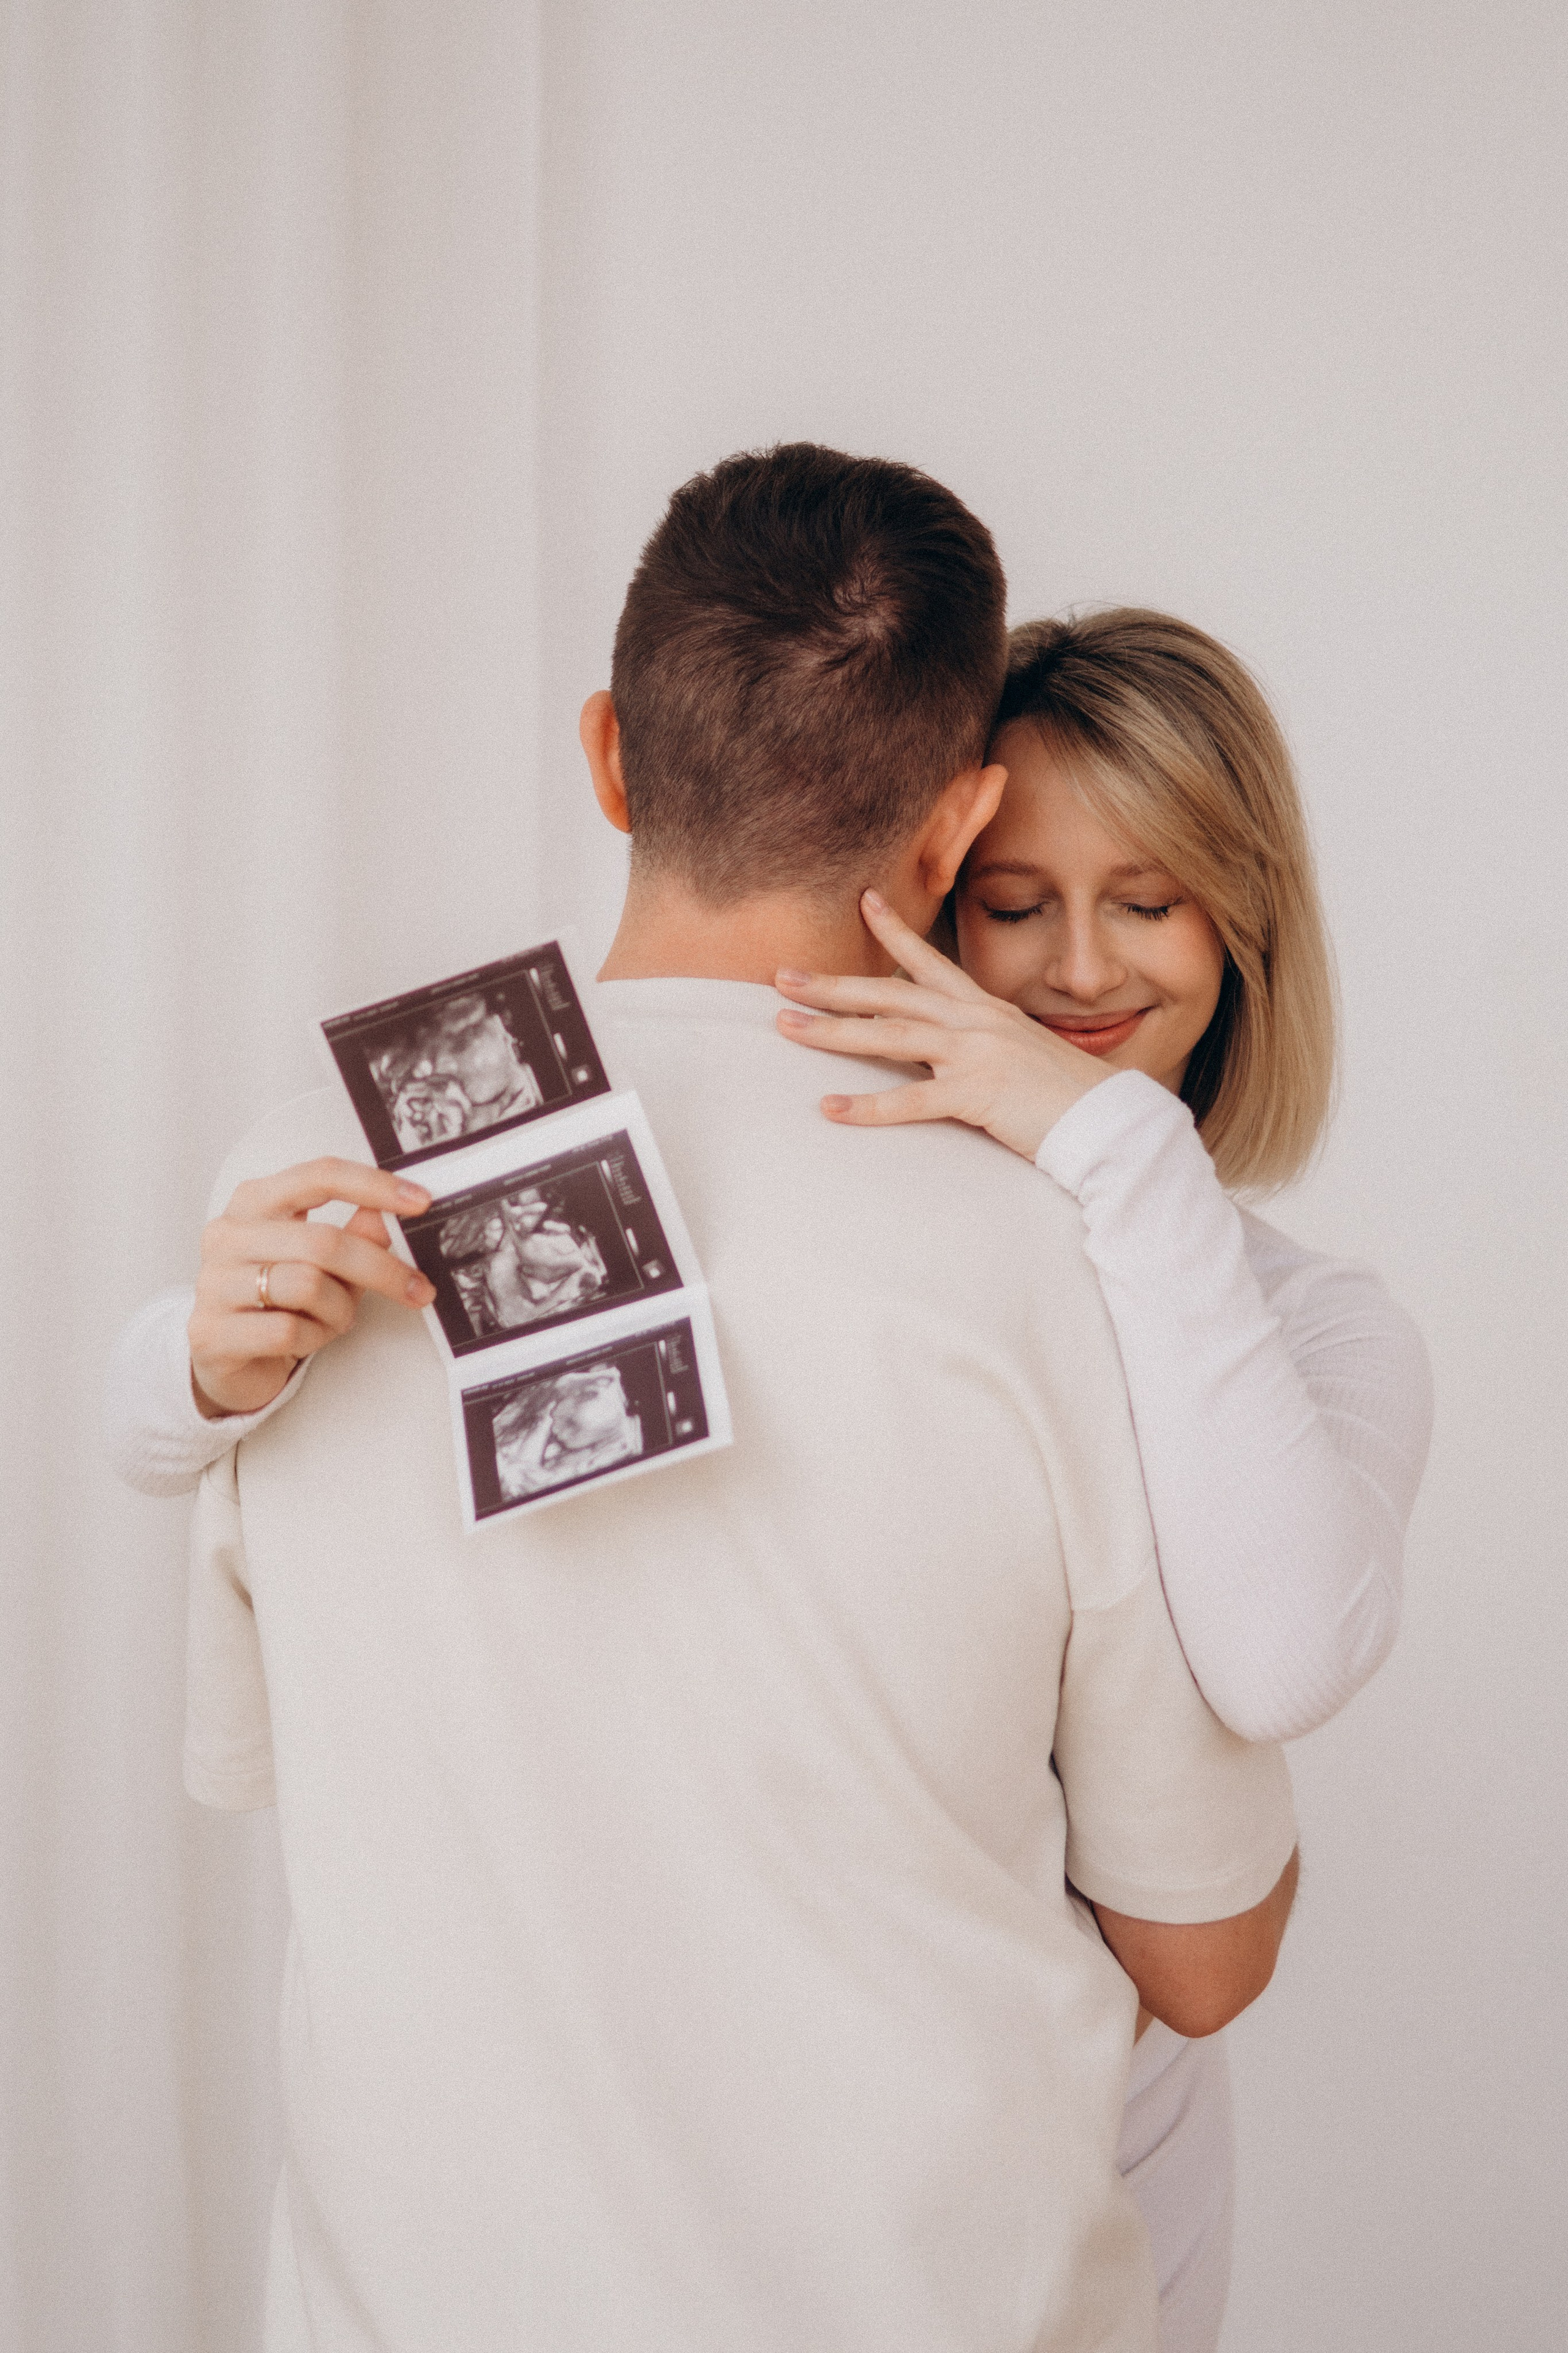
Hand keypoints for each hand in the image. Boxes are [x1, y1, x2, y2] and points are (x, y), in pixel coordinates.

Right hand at [188, 1159, 435, 1417]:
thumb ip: (354, 1236)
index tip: (421, 1202)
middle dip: (380, 1269)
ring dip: (341, 1310)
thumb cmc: (278, 1300)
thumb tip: (388, 1216)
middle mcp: (228, 1234)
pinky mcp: (212, 1332)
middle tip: (417, 1289)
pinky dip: (314, 1338)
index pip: (318, 1176)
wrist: (226, 1358)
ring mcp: (214, 1282)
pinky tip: (307, 1338)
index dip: (373, 1186)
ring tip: (337, 1319)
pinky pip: (288, 1331)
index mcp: (254, 1202)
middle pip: (323, 1241)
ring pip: (308, 1286)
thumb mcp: (323, 1263)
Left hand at [773, 890, 1110, 1160]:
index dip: (894, 930)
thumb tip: (949, 1050)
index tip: (862, 900)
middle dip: (832, 984)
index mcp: (985, 1010)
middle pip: (891, 992)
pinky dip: (867, 1106)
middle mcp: (976, 1021)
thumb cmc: (1062, 1095)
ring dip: (832, 1030)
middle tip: (781, 976)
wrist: (1110, 1120)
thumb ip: (982, 1046)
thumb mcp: (1019, 1055)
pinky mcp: (978, 1094)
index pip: (930, 961)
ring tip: (785, 1026)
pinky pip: (911, 1100)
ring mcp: (976, 1054)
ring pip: (890, 1034)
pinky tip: (829, 1107)